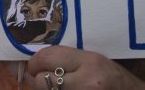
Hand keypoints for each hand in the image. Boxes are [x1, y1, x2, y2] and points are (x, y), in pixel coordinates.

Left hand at [27, 46, 144, 89]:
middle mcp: (85, 82)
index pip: (47, 58)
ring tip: (56, 86)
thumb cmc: (110, 75)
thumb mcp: (91, 59)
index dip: (35, 62)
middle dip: (38, 79)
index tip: (34, 65)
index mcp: (88, 61)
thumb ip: (65, 58)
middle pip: (43, 80)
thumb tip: (37, 61)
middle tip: (41, 78)